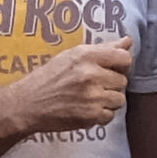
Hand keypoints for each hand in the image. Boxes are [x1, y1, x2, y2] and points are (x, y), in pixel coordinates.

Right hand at [2, 34, 133, 141]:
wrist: (27, 104)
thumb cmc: (48, 78)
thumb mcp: (72, 56)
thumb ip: (103, 49)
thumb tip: (128, 42)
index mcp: (86, 55)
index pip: (124, 57)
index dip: (121, 65)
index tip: (113, 69)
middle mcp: (90, 74)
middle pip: (122, 80)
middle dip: (111, 84)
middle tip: (94, 86)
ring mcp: (92, 96)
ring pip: (119, 99)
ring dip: (108, 101)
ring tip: (91, 98)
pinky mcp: (90, 116)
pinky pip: (110, 115)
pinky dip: (100, 115)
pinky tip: (86, 109)